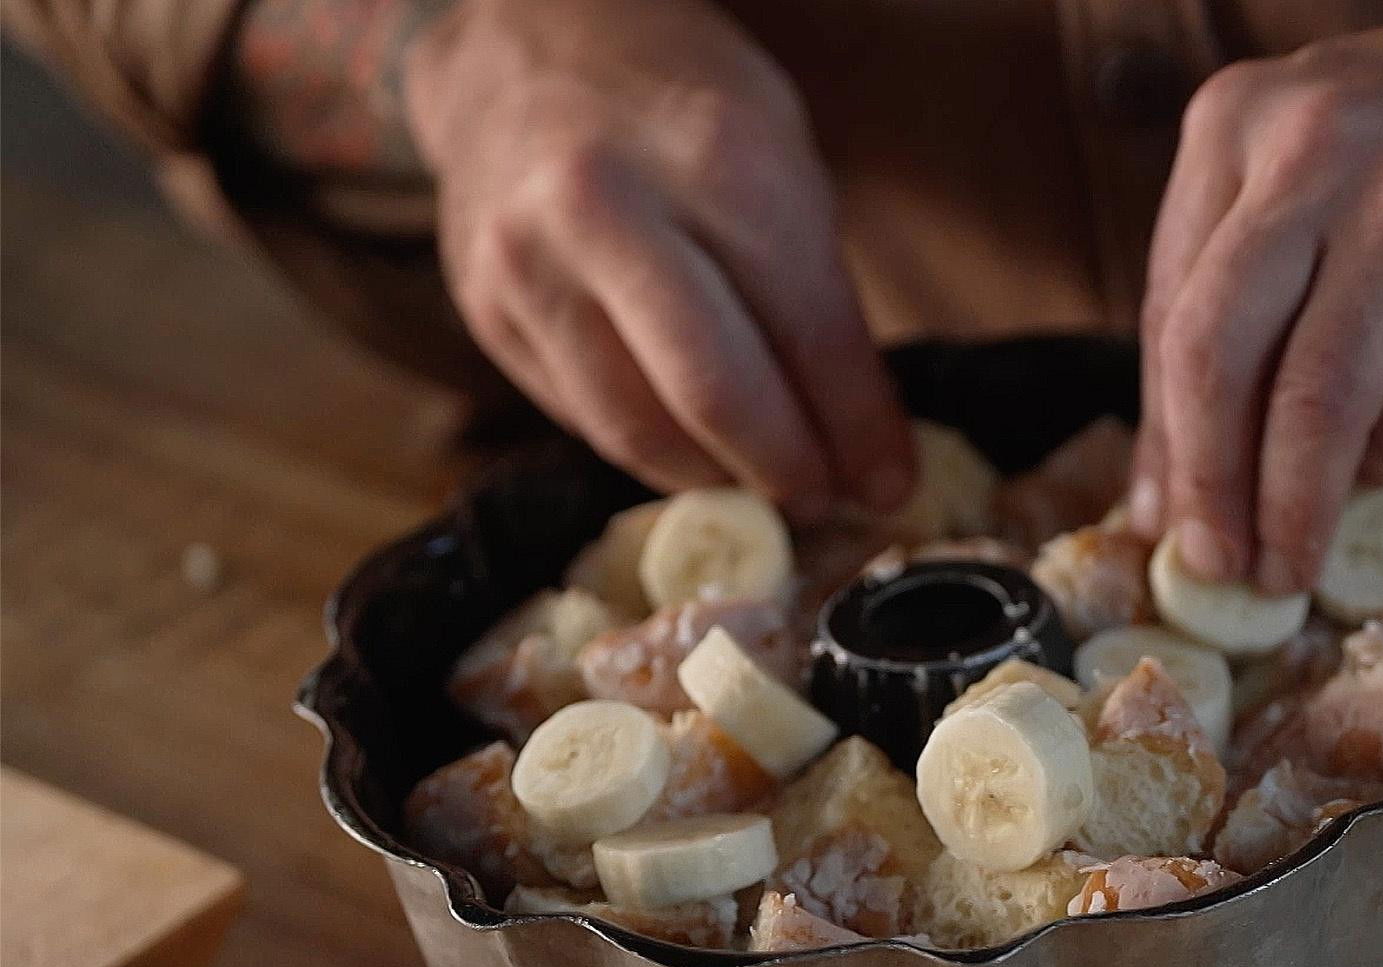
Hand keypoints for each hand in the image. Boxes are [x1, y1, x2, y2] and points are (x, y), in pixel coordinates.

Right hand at [405, 0, 913, 517]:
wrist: (527, 46)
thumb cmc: (683, 102)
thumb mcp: (781, 160)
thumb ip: (818, 297)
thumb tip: (861, 444)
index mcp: (712, 159)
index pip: (807, 331)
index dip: (858, 427)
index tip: (890, 483)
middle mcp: (606, 211)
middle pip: (713, 397)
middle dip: (786, 472)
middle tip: (826, 501)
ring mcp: (530, 268)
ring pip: (637, 432)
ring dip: (717, 481)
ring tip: (764, 487)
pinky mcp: (489, 316)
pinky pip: (585, 420)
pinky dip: (653, 451)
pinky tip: (694, 450)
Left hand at [1130, 0, 1382, 592]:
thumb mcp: (1312, 181)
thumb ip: (1237, 311)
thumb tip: (1165, 488)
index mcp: (1237, 123)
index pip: (1164, 310)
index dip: (1161, 435)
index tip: (1158, 522)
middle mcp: (1310, 149)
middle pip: (1215, 354)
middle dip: (1207, 483)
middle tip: (1214, 564)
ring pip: (1315, 395)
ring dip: (1294, 504)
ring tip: (1286, 565)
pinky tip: (1378, 477)